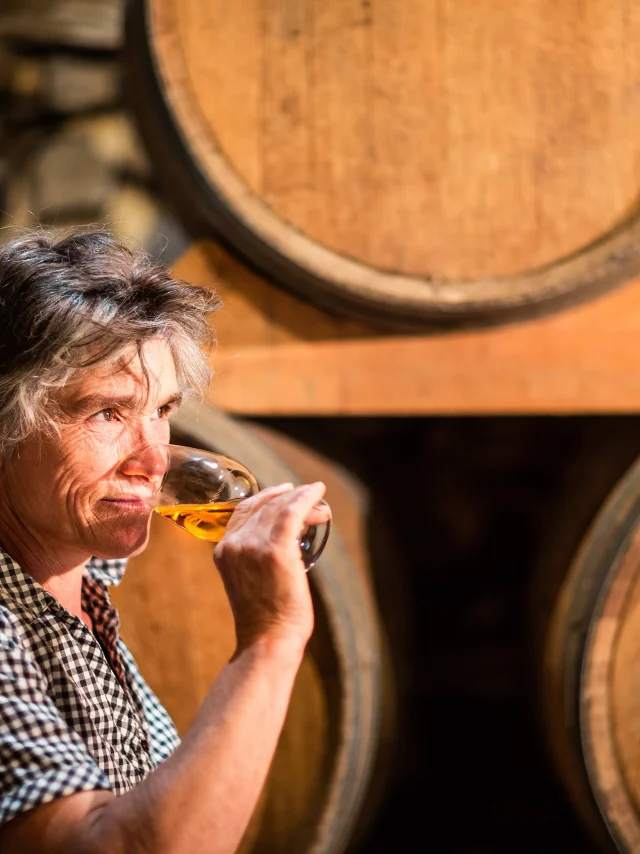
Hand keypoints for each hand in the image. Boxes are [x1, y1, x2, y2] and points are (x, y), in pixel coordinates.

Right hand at [213, 481, 330, 652]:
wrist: (267, 640)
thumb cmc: (265, 618)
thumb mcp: (249, 580)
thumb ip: (255, 557)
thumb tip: (288, 536)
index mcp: (223, 550)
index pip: (243, 510)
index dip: (266, 497)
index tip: (285, 492)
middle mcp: (235, 544)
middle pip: (264, 506)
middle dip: (290, 498)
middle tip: (310, 497)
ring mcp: (253, 545)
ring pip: (280, 507)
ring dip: (303, 499)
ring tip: (320, 499)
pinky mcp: (275, 550)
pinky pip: (292, 513)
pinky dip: (307, 499)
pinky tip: (318, 493)